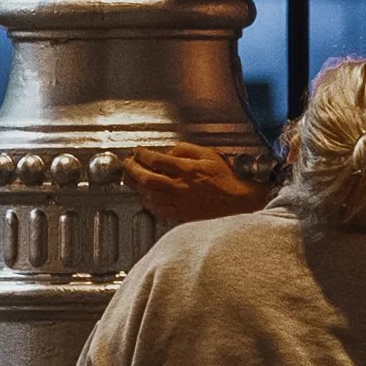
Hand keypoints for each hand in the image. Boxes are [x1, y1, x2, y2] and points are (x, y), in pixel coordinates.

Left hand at [126, 143, 273, 229]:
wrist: (238, 202)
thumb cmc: (226, 179)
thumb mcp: (209, 154)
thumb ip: (186, 150)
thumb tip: (169, 151)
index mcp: (186, 170)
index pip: (156, 160)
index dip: (142, 154)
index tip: (137, 151)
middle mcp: (179, 187)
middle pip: (147, 178)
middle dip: (132, 169)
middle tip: (127, 164)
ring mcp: (178, 203)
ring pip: (149, 195)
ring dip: (137, 186)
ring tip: (132, 180)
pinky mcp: (180, 215)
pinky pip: (157, 209)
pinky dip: (147, 202)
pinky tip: (145, 197)